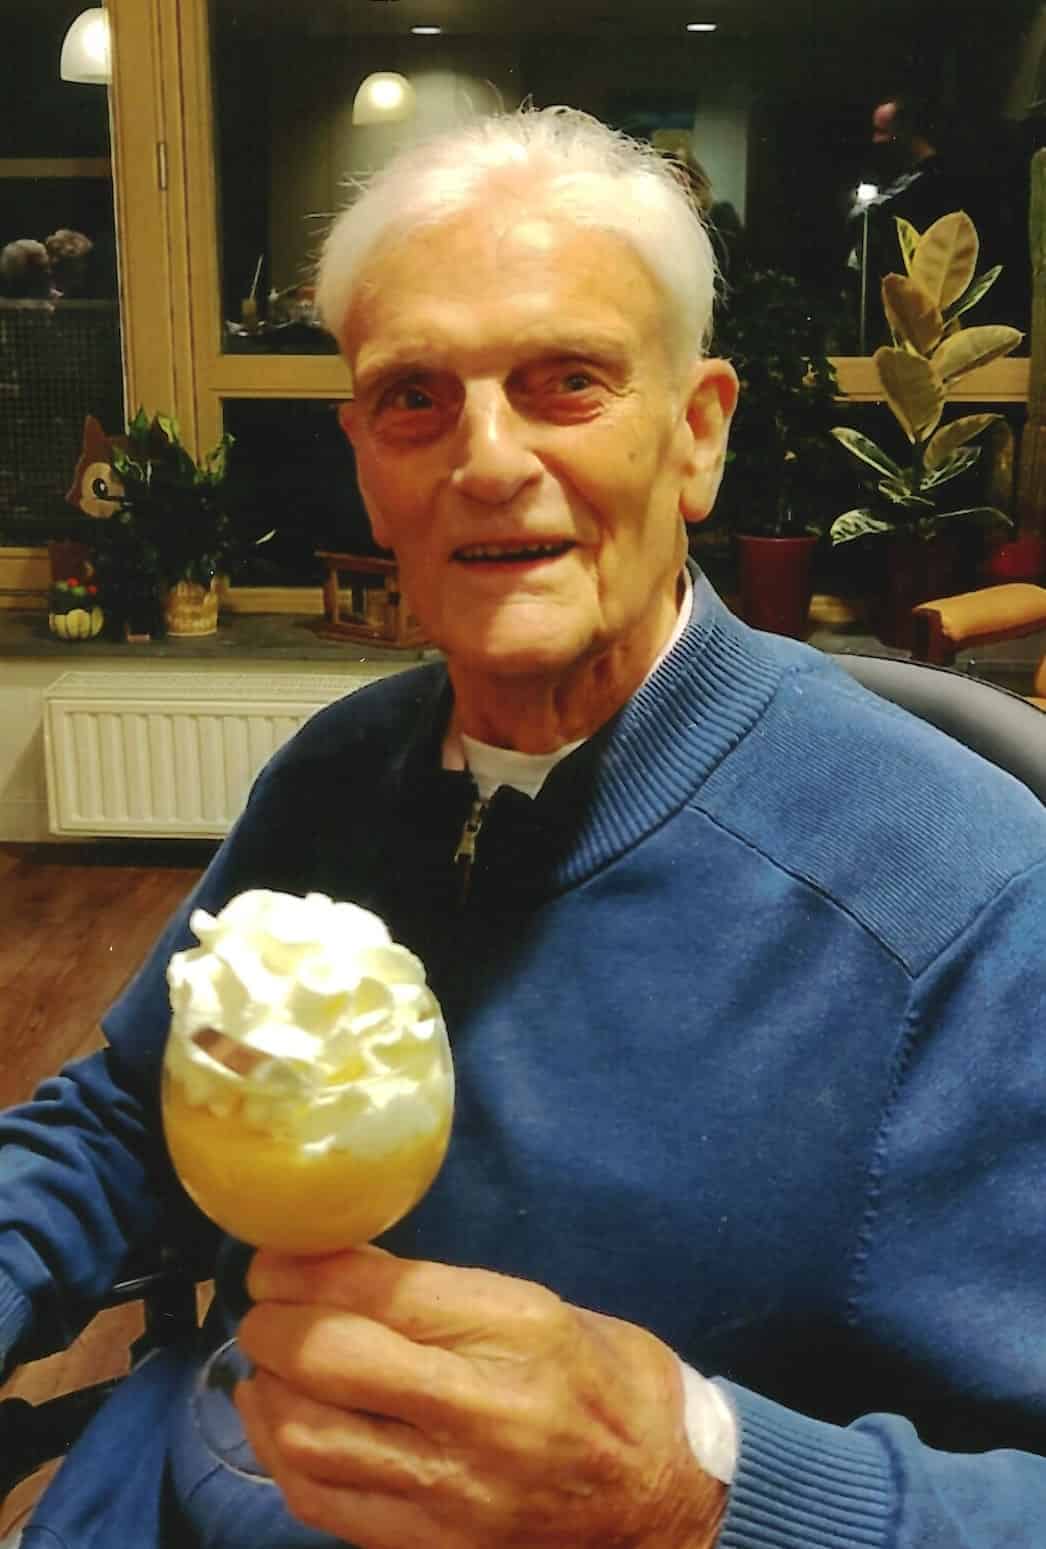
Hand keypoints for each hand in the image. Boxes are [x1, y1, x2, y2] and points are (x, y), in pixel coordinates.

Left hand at [236, 1246, 725, 1548]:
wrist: (663, 1495)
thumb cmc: (607, 1379)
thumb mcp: (538, 1307)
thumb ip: (439, 1293)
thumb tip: (334, 1265)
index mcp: (518, 1328)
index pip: (382, 1290)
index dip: (305, 1268)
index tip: (274, 1258)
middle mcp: (484, 1408)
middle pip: (334, 1358)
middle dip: (274, 1324)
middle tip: (261, 1307)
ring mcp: (455, 1490)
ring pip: (312, 1436)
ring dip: (267, 1388)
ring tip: (264, 1361)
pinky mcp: (433, 1546)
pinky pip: (324, 1503)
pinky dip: (281, 1455)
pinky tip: (275, 1421)